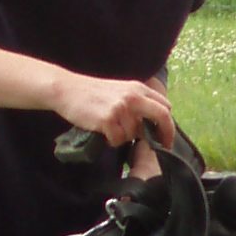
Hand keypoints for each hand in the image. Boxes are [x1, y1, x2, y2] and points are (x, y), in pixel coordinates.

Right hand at [52, 72, 174, 151]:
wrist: (67, 89)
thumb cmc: (92, 94)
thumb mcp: (120, 92)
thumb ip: (137, 104)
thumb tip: (152, 126)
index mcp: (138, 89)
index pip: (164, 106)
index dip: (168, 124)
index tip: (166, 137)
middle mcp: (133, 97)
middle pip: (162, 116)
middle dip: (165, 134)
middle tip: (162, 146)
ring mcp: (121, 108)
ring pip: (134, 134)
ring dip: (124, 137)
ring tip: (110, 128)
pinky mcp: (108, 119)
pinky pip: (118, 140)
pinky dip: (111, 141)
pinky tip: (102, 131)